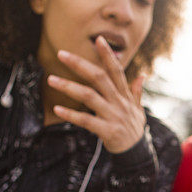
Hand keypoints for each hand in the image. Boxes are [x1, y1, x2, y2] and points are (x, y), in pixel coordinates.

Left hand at [48, 35, 146, 152]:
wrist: (136, 152)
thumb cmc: (133, 129)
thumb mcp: (138, 109)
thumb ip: (136, 92)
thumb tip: (141, 75)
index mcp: (124, 95)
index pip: (116, 70)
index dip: (108, 55)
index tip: (99, 39)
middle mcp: (118, 102)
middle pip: (98, 77)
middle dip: (80, 64)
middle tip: (61, 53)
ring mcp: (112, 115)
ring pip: (89, 96)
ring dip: (69, 86)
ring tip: (51, 79)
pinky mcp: (107, 130)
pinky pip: (86, 120)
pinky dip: (71, 114)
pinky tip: (57, 108)